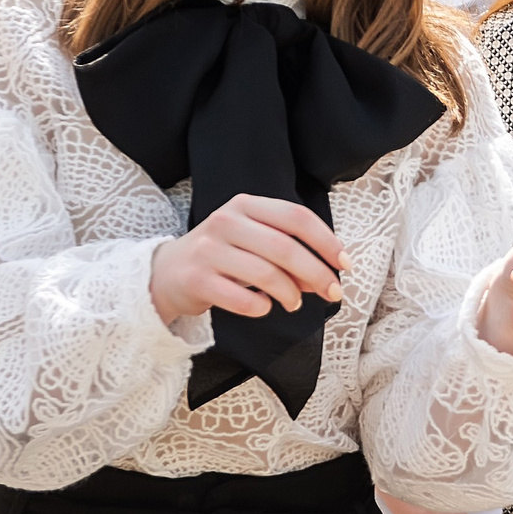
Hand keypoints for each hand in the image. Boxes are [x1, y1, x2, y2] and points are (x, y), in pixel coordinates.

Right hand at [149, 194, 343, 327]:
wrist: (167, 273)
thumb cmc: (223, 256)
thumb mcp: (254, 242)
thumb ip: (290, 252)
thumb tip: (328, 276)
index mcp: (245, 205)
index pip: (297, 217)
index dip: (326, 241)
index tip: (345, 264)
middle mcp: (225, 222)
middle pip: (285, 248)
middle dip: (317, 273)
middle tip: (333, 293)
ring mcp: (208, 250)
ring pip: (266, 274)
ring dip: (291, 294)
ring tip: (294, 303)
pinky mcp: (196, 280)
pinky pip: (243, 299)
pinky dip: (262, 308)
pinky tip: (264, 307)